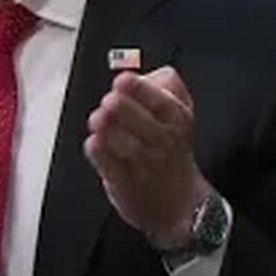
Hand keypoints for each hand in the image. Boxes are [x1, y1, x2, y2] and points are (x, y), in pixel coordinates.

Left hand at [83, 66, 211, 248]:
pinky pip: (107, 163)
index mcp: (177, 118)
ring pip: (121, 141)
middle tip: (109, 101)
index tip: (123, 80)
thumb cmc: (173, 150)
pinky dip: (98, 151)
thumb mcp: (180, 111)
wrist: (179, 203)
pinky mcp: (123, 182)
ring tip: (99, 119)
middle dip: (119, 107)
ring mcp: (142, 164)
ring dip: (106, 128)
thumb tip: (146, 72)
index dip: (139, 89)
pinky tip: (95, 142)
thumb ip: (166, 86)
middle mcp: (162, 141)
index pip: (161, 101)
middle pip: (138, 120)